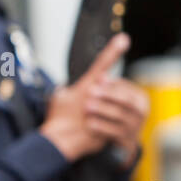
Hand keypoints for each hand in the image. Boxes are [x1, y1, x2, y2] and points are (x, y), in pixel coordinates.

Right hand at [40, 33, 145, 162]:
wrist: (59, 142)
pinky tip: (94, 133)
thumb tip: (65, 88)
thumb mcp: (58, 99)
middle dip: (105, 95)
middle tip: (89, 107)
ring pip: (115, 105)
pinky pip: (113, 123)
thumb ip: (64, 90)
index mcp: (86, 86)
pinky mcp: (109, 124)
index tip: (124, 39)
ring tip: (89, 122)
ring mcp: (104, 109)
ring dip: (105, 112)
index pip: (102, 64)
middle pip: (112, 87)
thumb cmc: (57, 120)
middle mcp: (98, 95)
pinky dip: (104, 127)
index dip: (113, 50)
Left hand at [85, 76, 147, 167]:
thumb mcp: (113, 98)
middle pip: (126, 100)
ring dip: (102, 109)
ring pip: (120, 116)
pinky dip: (102, 127)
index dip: (112, 83)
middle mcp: (141, 112)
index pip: (127, 88)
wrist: (116, 141)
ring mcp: (136, 127)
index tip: (97, 78)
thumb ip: (107, 85)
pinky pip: (115, 133)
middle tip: (90, 90)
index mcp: (140, 98)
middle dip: (108, 94)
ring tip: (86, 106)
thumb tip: (100, 75)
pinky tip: (89, 123)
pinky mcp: (128, 141)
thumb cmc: (111, 112)